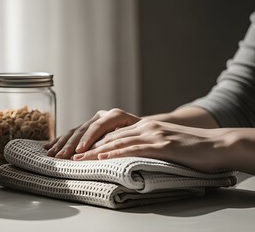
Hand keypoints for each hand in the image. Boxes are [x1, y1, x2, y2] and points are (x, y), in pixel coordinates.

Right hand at [44, 108, 140, 158]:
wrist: (146, 130)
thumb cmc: (144, 137)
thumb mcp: (139, 138)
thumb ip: (126, 142)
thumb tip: (113, 153)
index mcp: (114, 115)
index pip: (98, 127)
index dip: (88, 139)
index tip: (80, 151)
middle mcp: (102, 116)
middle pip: (82, 130)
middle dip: (70, 145)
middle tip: (60, 157)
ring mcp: (93, 121)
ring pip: (74, 132)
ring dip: (61, 144)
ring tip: (51, 155)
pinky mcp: (87, 128)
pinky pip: (71, 134)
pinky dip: (59, 141)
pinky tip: (48, 147)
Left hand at [72, 119, 225, 172]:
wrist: (217, 144)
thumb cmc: (189, 147)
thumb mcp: (161, 143)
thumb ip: (143, 145)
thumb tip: (125, 154)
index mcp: (142, 126)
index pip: (110, 133)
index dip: (89, 141)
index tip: (73, 150)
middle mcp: (144, 126)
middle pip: (108, 135)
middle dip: (84, 145)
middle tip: (67, 154)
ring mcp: (152, 134)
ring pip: (116, 141)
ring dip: (94, 150)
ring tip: (76, 158)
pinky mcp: (161, 144)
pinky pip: (134, 148)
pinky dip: (116, 152)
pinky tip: (103, 155)